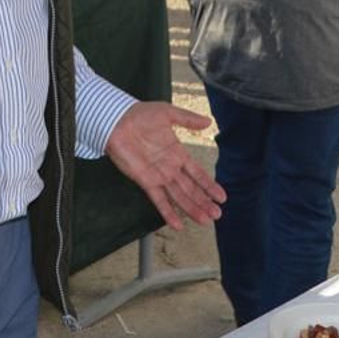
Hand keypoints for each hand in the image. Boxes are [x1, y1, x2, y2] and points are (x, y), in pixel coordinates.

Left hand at [104, 102, 224, 229]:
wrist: (116, 120)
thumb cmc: (140, 115)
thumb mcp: (168, 113)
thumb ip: (188, 120)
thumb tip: (209, 122)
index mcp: (177, 153)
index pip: (197, 173)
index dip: (209, 185)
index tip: (222, 197)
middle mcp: (170, 168)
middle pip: (190, 189)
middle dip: (204, 202)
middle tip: (217, 215)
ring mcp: (158, 176)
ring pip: (179, 197)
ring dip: (192, 209)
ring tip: (205, 220)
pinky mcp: (145, 181)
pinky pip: (158, 199)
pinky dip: (168, 212)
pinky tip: (178, 224)